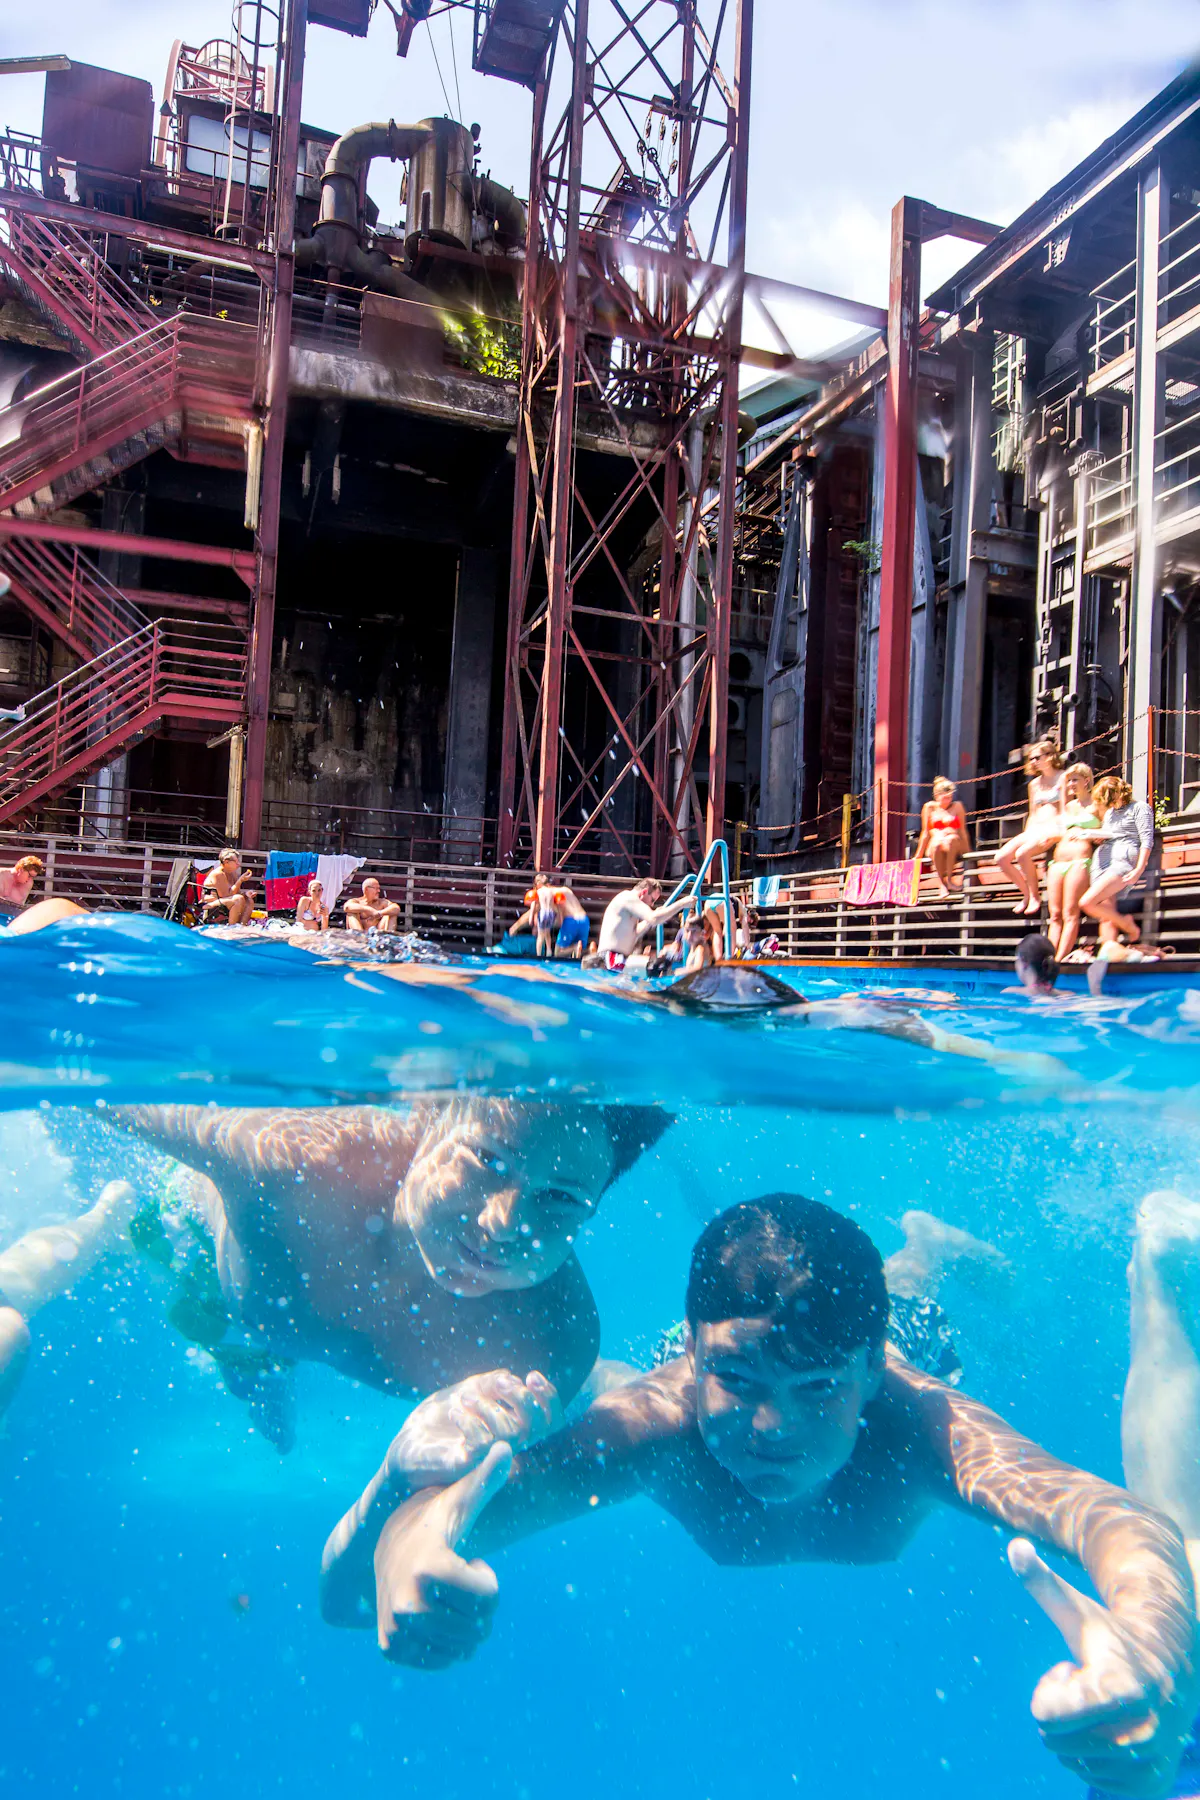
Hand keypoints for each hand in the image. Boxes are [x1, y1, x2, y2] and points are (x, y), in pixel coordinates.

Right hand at [375, 1441, 511, 1667]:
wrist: (389, 1544)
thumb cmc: (438, 1520)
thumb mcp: (462, 1500)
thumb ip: (485, 1477)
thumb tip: (505, 1448)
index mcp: (429, 1567)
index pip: (488, 1598)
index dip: (487, 1580)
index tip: (469, 1562)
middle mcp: (407, 1603)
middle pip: (478, 1628)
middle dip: (478, 1607)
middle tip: (456, 1581)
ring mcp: (396, 1629)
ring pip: (462, 1649)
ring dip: (464, 1625)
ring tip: (444, 1595)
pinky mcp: (391, 1648)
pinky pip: (442, 1662)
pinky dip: (447, 1645)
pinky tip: (434, 1615)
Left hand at [385, 1369, 558, 1493]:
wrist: (405, 1445)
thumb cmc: (439, 1419)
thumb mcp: (468, 1391)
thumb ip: (491, 1384)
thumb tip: (511, 1377)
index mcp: (512, 1427)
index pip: (551, 1419)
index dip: (550, 1397)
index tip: (531, 1375)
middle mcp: (507, 1446)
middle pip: (540, 1428)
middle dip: (524, 1399)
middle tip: (499, 1383)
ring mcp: (488, 1458)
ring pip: (512, 1433)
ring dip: (489, 1406)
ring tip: (465, 1398)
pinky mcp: (467, 1466)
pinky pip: (482, 1444)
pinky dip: (470, 1421)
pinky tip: (455, 1412)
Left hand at [1009, 1538, 1198, 1794]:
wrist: (1169, 1670)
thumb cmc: (1110, 1637)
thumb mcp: (1076, 1611)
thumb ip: (1042, 1583)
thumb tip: (1013, 1546)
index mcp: (1120, 1689)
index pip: (1046, 1714)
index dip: (1051, 1689)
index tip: (1075, 1669)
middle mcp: (1140, 1732)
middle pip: (1054, 1740)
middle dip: (1062, 1712)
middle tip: (1090, 1688)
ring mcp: (1148, 1764)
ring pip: (1073, 1762)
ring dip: (1080, 1735)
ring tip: (1105, 1707)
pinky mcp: (1150, 1787)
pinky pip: (1094, 1784)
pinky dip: (1096, 1761)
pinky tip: (1115, 1733)